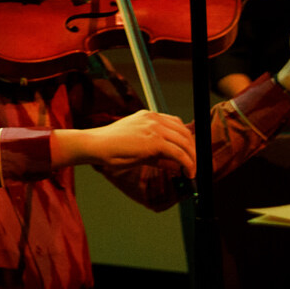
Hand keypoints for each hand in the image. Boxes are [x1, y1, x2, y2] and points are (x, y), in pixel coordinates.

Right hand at [62, 109, 196, 176]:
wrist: (95, 145)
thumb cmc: (110, 147)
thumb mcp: (137, 147)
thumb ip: (157, 153)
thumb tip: (175, 164)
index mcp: (148, 116)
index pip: (177, 124)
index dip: (186, 139)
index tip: (188, 151)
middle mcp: (154, 118)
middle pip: (185, 133)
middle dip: (193, 150)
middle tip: (194, 164)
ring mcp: (155, 128)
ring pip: (185, 143)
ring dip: (192, 158)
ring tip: (192, 171)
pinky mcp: (155, 141)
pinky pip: (179, 153)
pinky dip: (188, 164)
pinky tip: (188, 172)